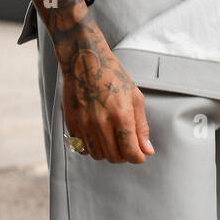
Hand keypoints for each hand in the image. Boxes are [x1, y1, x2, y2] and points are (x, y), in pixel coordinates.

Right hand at [58, 32, 153, 163]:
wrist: (85, 62)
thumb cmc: (113, 76)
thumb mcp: (135, 97)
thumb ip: (141, 126)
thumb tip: (147, 150)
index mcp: (121, 115)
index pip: (130, 152)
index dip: (138, 157)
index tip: (141, 155)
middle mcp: (101, 123)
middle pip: (114, 157)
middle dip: (124, 156)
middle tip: (128, 146)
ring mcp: (84, 124)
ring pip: (98, 155)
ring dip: (108, 152)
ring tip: (113, 140)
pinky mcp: (72, 124)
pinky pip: (83, 147)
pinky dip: (93, 147)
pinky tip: (99, 136)